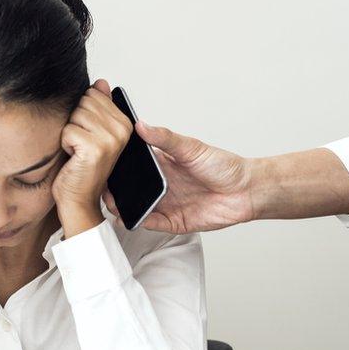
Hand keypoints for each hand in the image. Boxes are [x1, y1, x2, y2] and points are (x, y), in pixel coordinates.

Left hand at [53, 79, 130, 236]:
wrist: (79, 199)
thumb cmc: (82, 168)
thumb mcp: (92, 132)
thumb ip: (99, 106)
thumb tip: (101, 82)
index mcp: (125, 123)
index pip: (94, 94)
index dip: (82, 114)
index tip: (88, 134)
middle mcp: (122, 130)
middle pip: (84, 102)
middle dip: (75, 121)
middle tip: (81, 144)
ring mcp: (110, 139)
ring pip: (75, 115)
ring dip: (69, 133)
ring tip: (77, 151)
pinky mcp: (95, 148)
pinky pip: (67, 130)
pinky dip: (64, 144)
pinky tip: (73, 157)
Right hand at [104, 122, 254, 233]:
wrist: (246, 190)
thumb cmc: (223, 166)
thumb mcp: (191, 147)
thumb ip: (164, 138)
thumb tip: (141, 125)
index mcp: (162, 165)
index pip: (132, 166)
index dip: (117, 166)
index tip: (102, 163)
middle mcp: (161, 185)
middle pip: (130, 189)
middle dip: (114, 190)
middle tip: (103, 187)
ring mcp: (166, 204)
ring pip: (137, 208)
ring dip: (124, 208)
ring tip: (113, 204)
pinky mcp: (175, 221)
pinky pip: (153, 224)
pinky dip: (141, 222)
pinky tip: (133, 218)